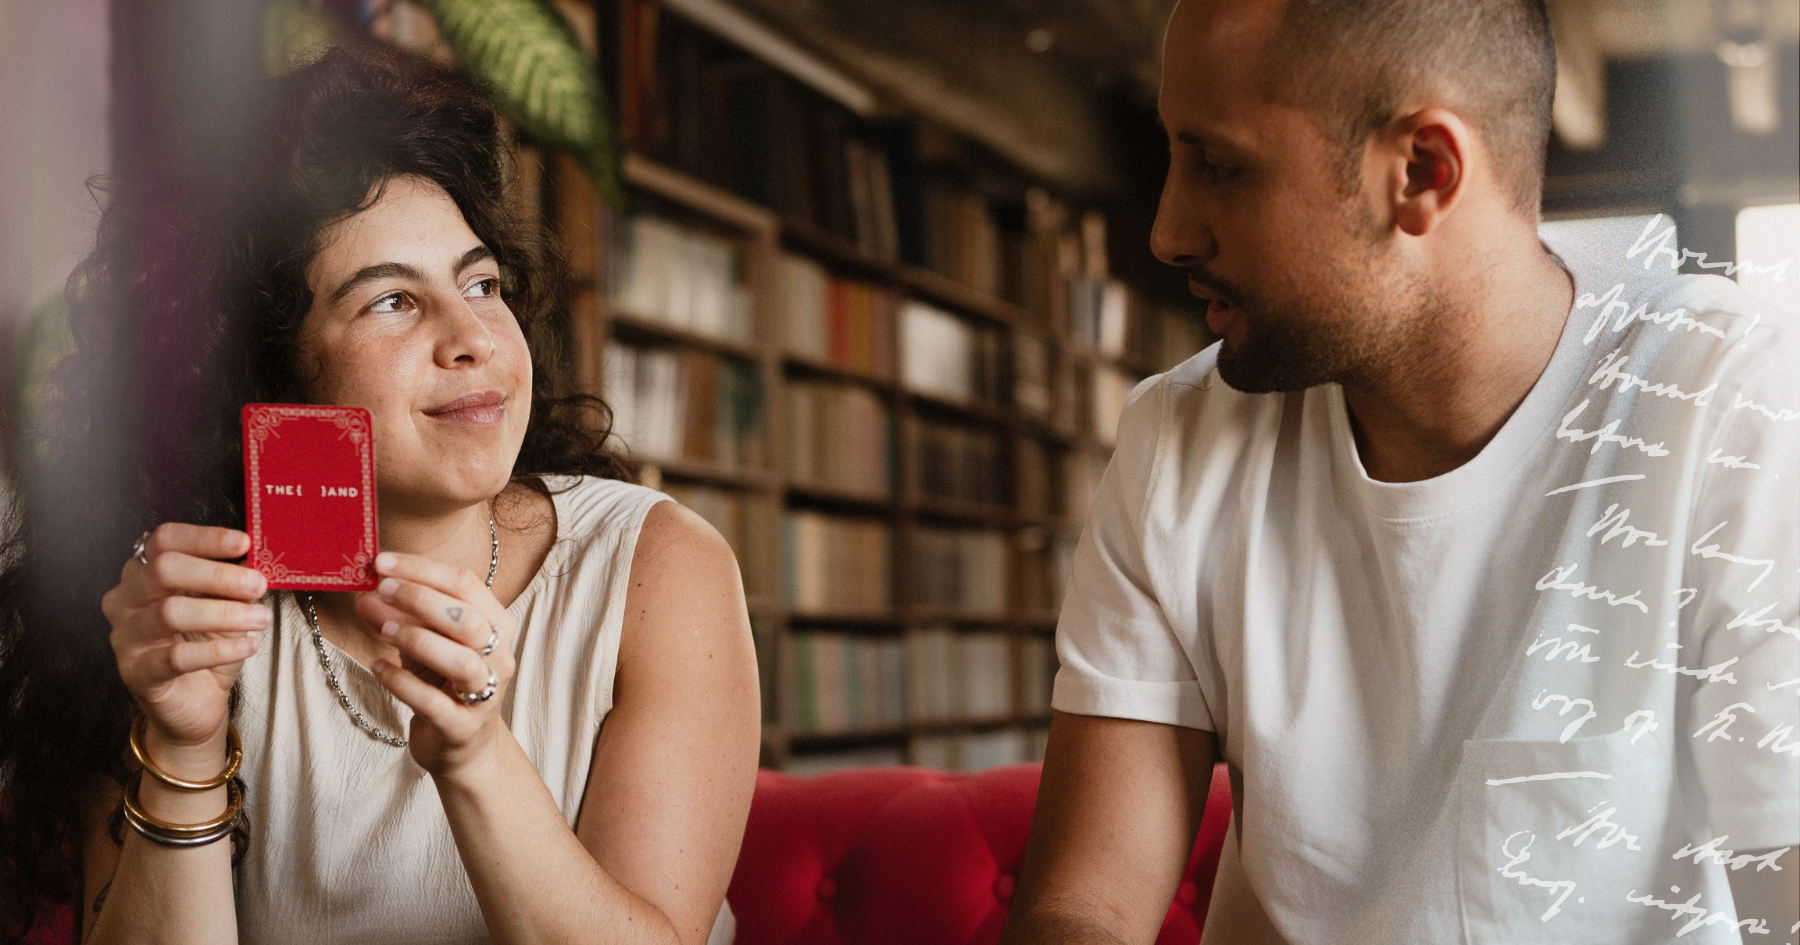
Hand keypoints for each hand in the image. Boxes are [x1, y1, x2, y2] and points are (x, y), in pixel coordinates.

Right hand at [102, 524, 270, 756]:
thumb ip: (232, 581)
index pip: (165, 540)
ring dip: (224, 613)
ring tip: (260, 618)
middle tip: (258, 585)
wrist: (197, 700)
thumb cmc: (207, 645)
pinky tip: (248, 646)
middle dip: (217, 575)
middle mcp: (125, 600)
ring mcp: (126, 637)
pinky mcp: (136, 673)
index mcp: (144, 573)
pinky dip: (218, 650)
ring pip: (170, 613)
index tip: (245, 543)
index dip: (204, 538)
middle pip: (164, 570)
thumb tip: (256, 558)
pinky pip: (176, 657)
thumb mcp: (224, 605)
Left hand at [353, 551, 517, 777]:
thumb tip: (364, 593)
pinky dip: (402, 681)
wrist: (464, 744)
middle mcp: (498, 657)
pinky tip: (378, 666)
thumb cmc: (444, 682)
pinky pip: (432, 702)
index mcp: (496, 625)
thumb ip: (397, 616)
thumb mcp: (423, 643)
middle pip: (468, 619)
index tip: (382, 562)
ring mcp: (484, 694)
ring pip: (460, 660)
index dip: (422, 569)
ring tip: (383, 628)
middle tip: (381, 589)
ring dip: (418, 639)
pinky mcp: (461, 726)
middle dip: (421, 599)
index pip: (466, 584)